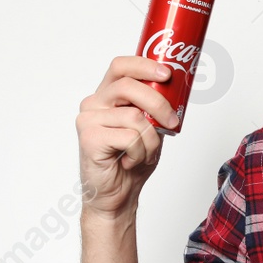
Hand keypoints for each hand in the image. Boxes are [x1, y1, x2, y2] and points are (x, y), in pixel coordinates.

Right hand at [76, 55, 181, 217]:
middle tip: (172, 123)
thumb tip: (174, 92)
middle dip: (159, 104)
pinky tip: (129, 161)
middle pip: (129, 86)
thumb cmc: (131, 162)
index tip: (167, 75)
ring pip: (134, 116)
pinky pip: (130, 137)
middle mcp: (93, 104)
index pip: (121, 67)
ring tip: (143, 154)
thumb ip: (154, 109)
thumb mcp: (149, 129)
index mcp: (106, 97)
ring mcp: (88, 120)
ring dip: (150, 140)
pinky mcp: (89, 138)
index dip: (144, 65)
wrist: (116, 196)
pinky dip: (140, 153)